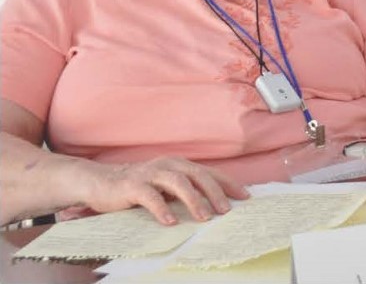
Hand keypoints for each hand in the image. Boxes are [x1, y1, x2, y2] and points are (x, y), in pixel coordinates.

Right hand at [75, 156, 249, 224]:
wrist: (100, 182)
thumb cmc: (139, 187)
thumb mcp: (166, 187)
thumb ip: (186, 191)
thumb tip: (214, 205)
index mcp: (179, 164)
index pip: (209, 172)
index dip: (228, 183)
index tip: (245, 196)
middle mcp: (168, 164)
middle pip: (198, 175)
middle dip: (215, 192)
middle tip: (226, 210)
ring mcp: (150, 173)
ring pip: (178, 182)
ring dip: (193, 200)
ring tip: (204, 217)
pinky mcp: (132, 185)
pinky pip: (150, 196)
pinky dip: (162, 209)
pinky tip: (171, 222)